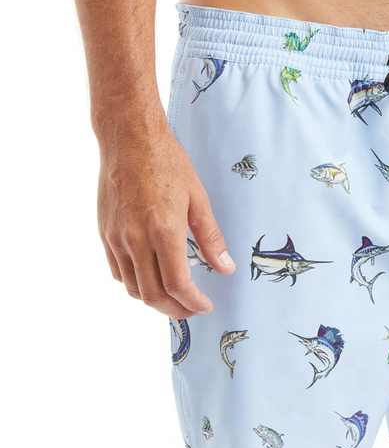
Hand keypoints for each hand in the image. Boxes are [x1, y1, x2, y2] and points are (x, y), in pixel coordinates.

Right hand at [98, 122, 234, 317]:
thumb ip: (211, 238)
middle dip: (175, 310)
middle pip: (153, 294)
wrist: (128, 138)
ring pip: (133, 287)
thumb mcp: (199, 199)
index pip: (178, 285)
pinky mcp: (105, 233)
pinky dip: (136, 283)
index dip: (193, 302)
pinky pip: (119, 271)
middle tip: (192, 310)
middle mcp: (136, 239)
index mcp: (163, 231)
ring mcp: (116, 237)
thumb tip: (225, 268)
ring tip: (174, 298)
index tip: (205, 306)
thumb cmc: (167, 163)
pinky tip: (151, 278)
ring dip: (155, 300)